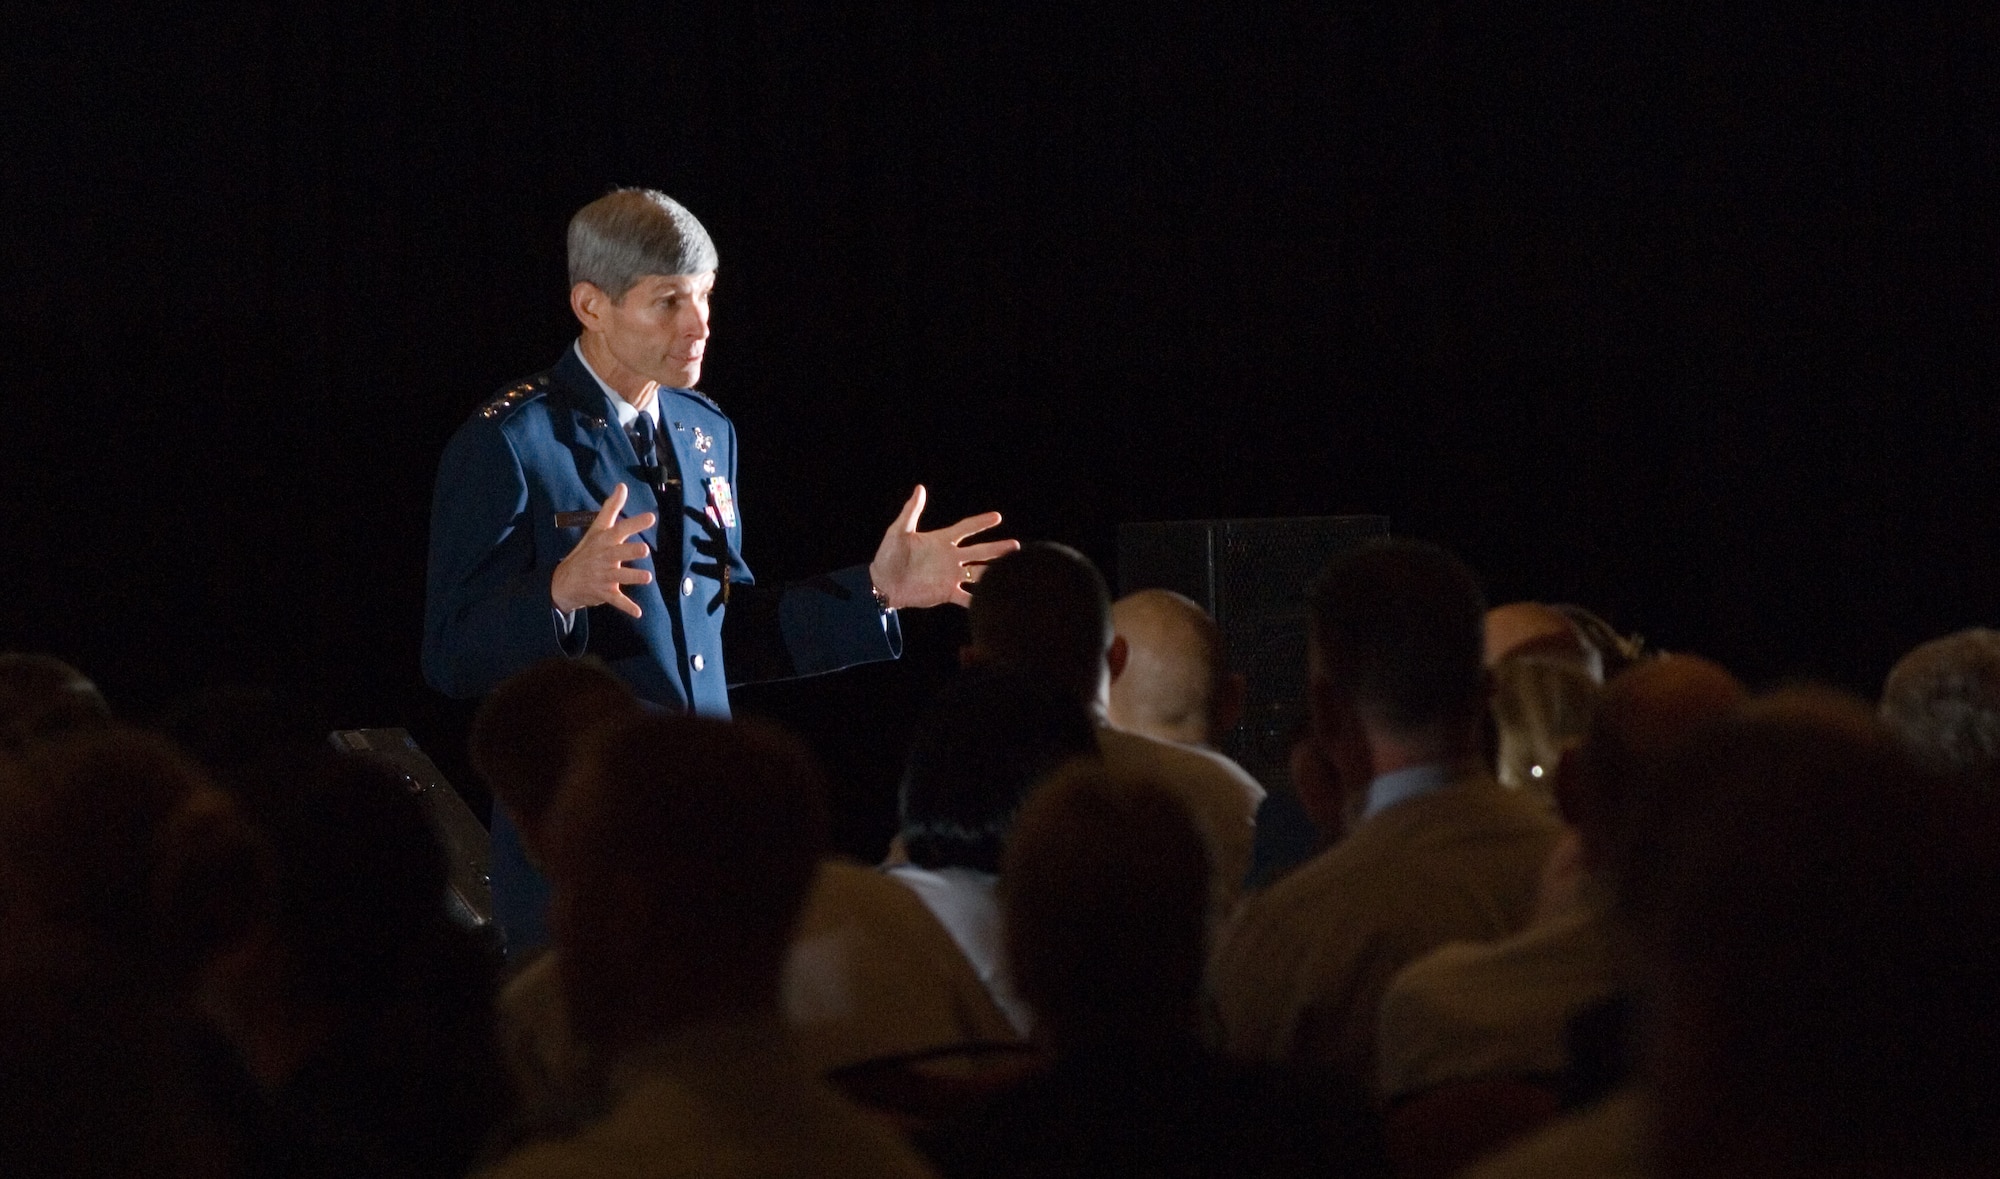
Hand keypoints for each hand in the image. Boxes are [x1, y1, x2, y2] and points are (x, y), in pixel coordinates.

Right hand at [552, 483, 656, 617]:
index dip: (634, 524)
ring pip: (620, 577)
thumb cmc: (586, 552)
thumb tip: (622, 486)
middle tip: (644, 550)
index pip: (619, 530)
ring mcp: (604, 576)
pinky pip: (617, 601)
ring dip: (633, 578)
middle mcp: (604, 557)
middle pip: (618, 553)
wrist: (563, 582)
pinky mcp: (604, 593)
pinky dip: (627, 607)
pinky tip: (638, 613)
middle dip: (630, 552)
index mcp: (604, 541)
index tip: (651, 518)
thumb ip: (612, 509)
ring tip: (647, 577)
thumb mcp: (597, 530)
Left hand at [867, 485, 1018, 608]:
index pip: (966, 528)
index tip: (997, 517)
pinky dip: (979, 601)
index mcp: (941, 541)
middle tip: (1016, 546)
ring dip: (994, 573)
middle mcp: (950, 558)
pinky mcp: (947, 593)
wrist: (883, 584)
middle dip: (998, 549)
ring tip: (1011, 573)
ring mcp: (951, 576)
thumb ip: (911, 512)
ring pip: (978, 574)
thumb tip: (920, 488)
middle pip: (979, 551)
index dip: (981, 522)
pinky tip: (992, 602)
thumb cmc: (888, 555)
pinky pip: (967, 598)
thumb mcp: (899, 531)